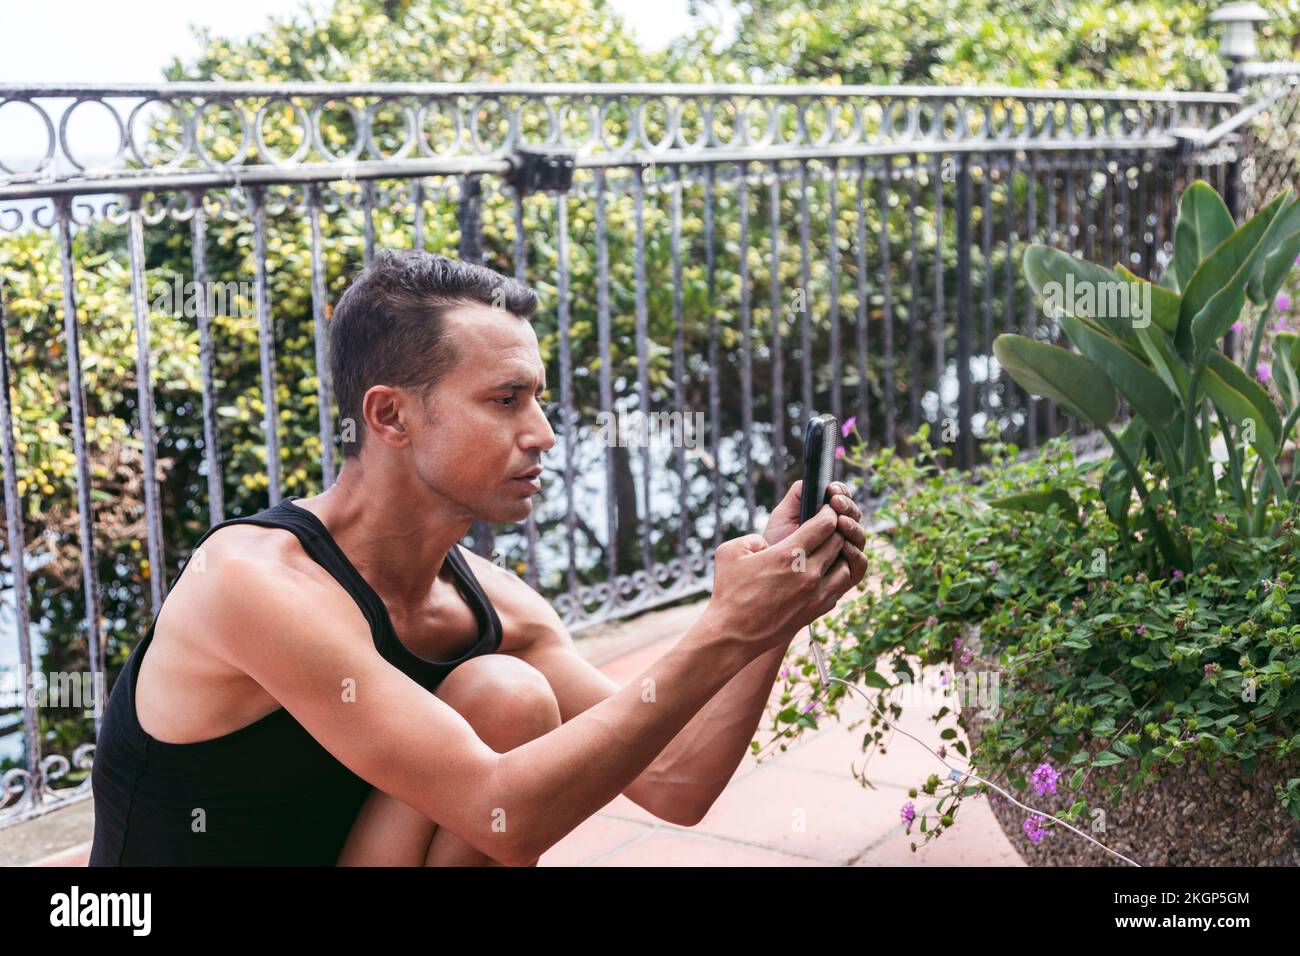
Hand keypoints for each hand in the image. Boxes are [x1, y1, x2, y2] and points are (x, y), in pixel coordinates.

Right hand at [704, 503, 854, 654]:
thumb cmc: (728, 591)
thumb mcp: (730, 551)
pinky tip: (820, 574)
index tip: (825, 508)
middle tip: (828, 525)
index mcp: (790, 554)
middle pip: (838, 542)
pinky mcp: (817, 611)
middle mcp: (809, 573)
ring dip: (838, 555)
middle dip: (835, 530)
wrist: (733, 634)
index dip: (827, 512)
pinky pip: (837, 588)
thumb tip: (767, 542)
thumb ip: (752, 537)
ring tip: (826, 550)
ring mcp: (816, 594)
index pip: (825, 524)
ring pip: (844, 566)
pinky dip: (833, 577)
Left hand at [762, 479, 867, 588]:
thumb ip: (797, 496)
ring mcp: (846, 554)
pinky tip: (844, 547)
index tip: (831, 489)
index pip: (842, 500)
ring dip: (852, 527)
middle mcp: (840, 534)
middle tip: (835, 503)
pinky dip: (855, 553)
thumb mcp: (783, 517)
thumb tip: (812, 481)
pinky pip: (860, 563)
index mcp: (828, 518)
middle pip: (855, 515)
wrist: (767, 578)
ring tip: (840, 522)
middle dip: (847, 506)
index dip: (841, 492)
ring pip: (859, 537)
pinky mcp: (849, 575)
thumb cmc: (776, 545)